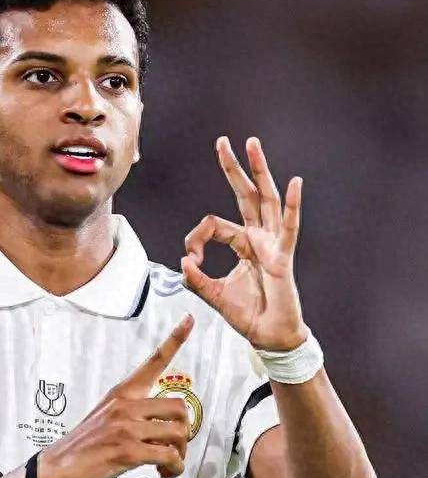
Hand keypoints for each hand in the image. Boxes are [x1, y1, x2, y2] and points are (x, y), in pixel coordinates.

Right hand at [38, 314, 193, 477]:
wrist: (55, 467)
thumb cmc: (86, 445)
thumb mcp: (107, 417)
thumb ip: (135, 415)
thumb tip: (165, 427)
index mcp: (122, 393)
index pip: (153, 361)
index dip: (174, 339)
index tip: (189, 318)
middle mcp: (126, 405)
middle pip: (179, 407)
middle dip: (184, 433)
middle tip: (174, 449)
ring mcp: (126, 427)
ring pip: (177, 433)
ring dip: (180, 454)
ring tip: (167, 465)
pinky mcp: (126, 451)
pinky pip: (168, 456)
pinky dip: (173, 467)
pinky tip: (162, 472)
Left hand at [181, 136, 306, 350]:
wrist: (269, 336)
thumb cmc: (248, 314)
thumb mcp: (214, 295)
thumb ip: (196, 280)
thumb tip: (182, 262)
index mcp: (242, 244)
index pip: (214, 224)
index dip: (196, 236)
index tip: (189, 258)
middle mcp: (258, 238)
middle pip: (244, 195)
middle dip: (233, 168)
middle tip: (223, 141)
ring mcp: (272, 244)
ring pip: (266, 199)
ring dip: (259, 170)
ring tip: (252, 144)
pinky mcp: (283, 256)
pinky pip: (289, 226)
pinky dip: (293, 204)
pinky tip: (295, 182)